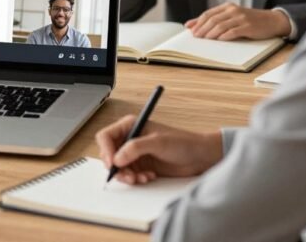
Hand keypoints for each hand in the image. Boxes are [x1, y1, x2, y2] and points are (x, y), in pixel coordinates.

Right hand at [95, 115, 221, 184]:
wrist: (199, 157)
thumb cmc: (183, 142)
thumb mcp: (158, 142)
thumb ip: (135, 148)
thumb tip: (117, 158)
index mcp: (130, 126)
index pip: (106, 137)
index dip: (106, 150)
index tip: (113, 163)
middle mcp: (130, 139)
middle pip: (109, 154)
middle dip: (117, 167)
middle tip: (128, 176)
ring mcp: (135, 154)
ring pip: (118, 167)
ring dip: (127, 176)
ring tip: (140, 178)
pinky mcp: (141, 166)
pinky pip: (129, 175)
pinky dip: (135, 179)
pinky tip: (148, 177)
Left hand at [185, 3, 291, 39]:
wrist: (272, 21)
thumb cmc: (249, 20)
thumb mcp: (232, 17)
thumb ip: (215, 20)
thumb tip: (191, 25)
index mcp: (228, 7)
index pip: (208, 14)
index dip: (198, 22)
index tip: (190, 30)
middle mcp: (233, 10)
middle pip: (213, 19)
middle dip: (202, 29)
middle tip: (196, 37)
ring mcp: (241, 18)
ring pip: (221, 26)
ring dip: (211, 33)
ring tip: (205, 40)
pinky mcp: (248, 27)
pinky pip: (233, 32)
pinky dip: (224, 37)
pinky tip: (219, 40)